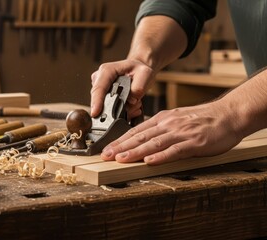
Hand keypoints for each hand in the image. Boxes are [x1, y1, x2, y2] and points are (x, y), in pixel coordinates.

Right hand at [90, 59, 154, 119]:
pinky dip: (120, 111)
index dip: (96, 101)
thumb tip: (131, 100)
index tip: (95, 112)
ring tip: (135, 103)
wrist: (137, 71)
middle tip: (134, 105)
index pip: (99, 88)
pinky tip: (131, 106)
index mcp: (107, 70)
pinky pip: (107, 108)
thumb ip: (138, 87)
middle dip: (115, 108)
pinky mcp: (101, 95)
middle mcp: (99, 78)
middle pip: (99, 99)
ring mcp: (98, 87)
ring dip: (120, 109)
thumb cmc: (139, 70)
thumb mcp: (145, 74)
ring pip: (104, 105)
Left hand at [101, 102, 242, 164]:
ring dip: (135, 152)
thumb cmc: (202, 119)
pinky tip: (150, 161)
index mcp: (162, 119)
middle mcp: (168, 124)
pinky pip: (175, 150)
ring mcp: (180, 133)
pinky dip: (161, 156)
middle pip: (140, 136)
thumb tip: (141, 139)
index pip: (136, 130)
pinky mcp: (194, 143)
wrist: (228, 114)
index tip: (106, 149)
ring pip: (153, 143)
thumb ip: (159, 128)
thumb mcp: (175, 119)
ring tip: (121, 159)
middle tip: (105, 155)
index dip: (119, 140)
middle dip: (120, 147)